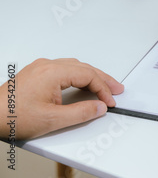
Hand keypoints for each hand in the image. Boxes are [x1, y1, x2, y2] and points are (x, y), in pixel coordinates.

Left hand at [0, 58, 123, 139]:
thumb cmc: (12, 116)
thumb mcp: (52, 120)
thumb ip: (80, 113)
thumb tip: (99, 107)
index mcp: (53, 72)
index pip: (88, 76)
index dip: (102, 89)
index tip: (110, 101)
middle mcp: (47, 65)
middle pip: (84, 68)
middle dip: (102, 79)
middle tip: (116, 89)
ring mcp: (41, 68)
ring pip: (75, 67)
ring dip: (91, 76)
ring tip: (103, 86)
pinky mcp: (36, 73)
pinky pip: (64, 69)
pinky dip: (78, 76)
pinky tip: (82, 83)